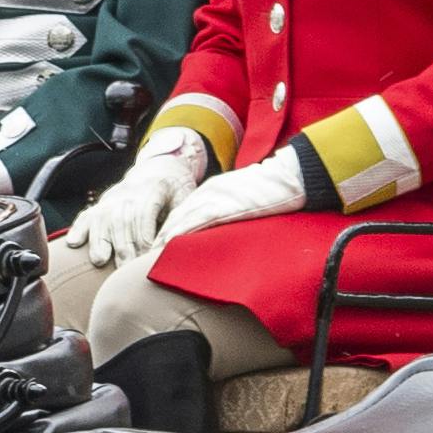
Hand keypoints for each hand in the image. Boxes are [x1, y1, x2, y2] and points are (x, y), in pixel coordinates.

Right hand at [62, 130, 211, 267]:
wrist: (160, 168)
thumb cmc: (176, 189)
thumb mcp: (186, 198)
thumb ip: (179, 219)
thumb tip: (175, 245)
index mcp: (153, 189)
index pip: (144, 216)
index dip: (144, 239)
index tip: (147, 258)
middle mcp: (128, 193)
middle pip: (121, 222)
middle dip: (122, 247)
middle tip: (125, 270)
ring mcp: (111, 198)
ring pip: (101, 220)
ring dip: (99, 241)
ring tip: (100, 260)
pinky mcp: (100, 204)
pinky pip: (85, 216)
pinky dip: (78, 229)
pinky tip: (73, 243)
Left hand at [155, 144, 308, 247]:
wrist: (288, 176)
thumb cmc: (269, 190)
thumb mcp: (240, 199)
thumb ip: (224, 211)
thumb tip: (215, 230)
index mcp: (209, 191)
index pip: (180, 213)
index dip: (166, 230)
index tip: (153, 246)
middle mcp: (206, 193)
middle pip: (174, 217)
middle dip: (158, 236)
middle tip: (143, 254)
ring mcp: (213, 198)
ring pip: (181, 220)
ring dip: (164, 239)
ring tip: (149, 256)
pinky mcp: (224, 205)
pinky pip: (197, 221)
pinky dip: (181, 233)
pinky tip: (169, 245)